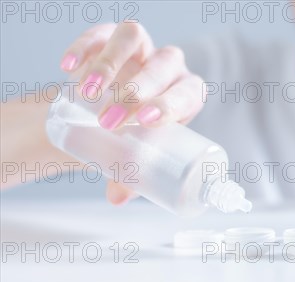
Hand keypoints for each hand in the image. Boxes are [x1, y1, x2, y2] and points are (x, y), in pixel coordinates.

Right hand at [60, 22, 205, 203]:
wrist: (107, 112)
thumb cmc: (133, 136)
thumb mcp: (136, 153)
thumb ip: (130, 175)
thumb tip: (117, 199)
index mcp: (186, 96)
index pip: (190, 93)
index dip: (173, 103)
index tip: (148, 121)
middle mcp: (169, 67)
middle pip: (164, 66)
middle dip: (137, 92)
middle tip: (110, 120)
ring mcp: (143, 48)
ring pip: (135, 40)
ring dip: (111, 65)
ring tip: (86, 93)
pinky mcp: (112, 37)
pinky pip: (102, 33)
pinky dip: (84, 46)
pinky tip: (68, 67)